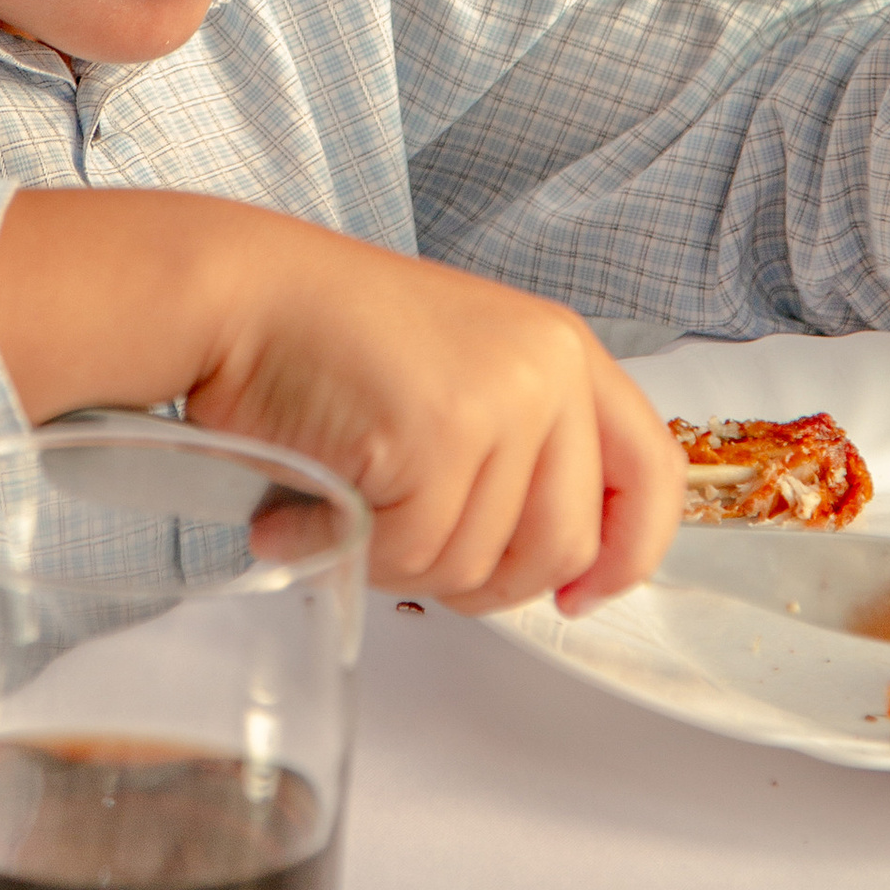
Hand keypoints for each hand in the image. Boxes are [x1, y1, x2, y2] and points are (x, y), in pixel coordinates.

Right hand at [0, 188, 682, 611]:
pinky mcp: (438, 434)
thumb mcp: (461, 373)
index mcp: (562, 351)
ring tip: (344, 509)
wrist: (238, 294)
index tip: (584, 595)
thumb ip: (521, 450)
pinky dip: (351, 553)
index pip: (651, 472)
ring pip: (479, 563)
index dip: (628, 553)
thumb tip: (555, 571)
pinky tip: (305, 516)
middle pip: (561, 547)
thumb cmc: (325, 338)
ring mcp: (498, 401)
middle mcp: (547, 371)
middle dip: (483, 581)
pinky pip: (414, 555)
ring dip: (402, 565)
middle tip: (407, 552)